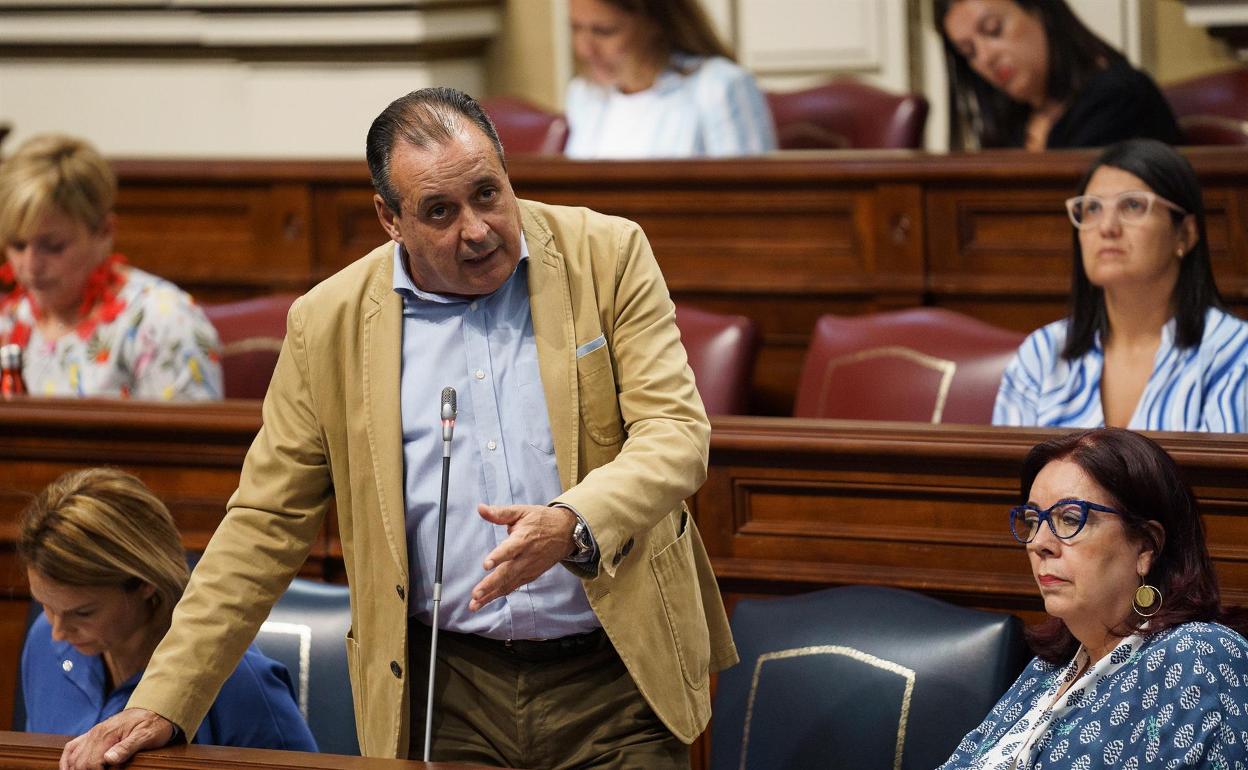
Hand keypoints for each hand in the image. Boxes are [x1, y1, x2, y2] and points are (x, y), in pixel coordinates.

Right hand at [60, 708, 174, 769]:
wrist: (155, 708)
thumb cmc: (153, 724)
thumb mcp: (146, 736)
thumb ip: (127, 747)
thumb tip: (109, 759)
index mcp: (106, 734)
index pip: (90, 763)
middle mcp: (95, 733)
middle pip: (79, 762)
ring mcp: (92, 733)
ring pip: (72, 757)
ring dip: (75, 769)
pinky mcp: (93, 734)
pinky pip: (71, 748)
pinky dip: (67, 761)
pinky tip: (70, 769)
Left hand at [469, 504, 576, 610]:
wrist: (567, 533)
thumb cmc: (542, 520)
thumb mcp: (522, 511)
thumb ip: (500, 513)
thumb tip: (480, 508)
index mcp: (523, 539)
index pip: (510, 549)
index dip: (498, 557)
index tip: (486, 565)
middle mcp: (526, 557)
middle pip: (507, 573)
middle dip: (490, 585)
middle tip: (475, 594)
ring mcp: (529, 569)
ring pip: (509, 584)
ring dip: (491, 596)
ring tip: (475, 605)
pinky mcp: (531, 575)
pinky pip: (514, 587)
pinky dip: (500, 594)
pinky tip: (486, 602)